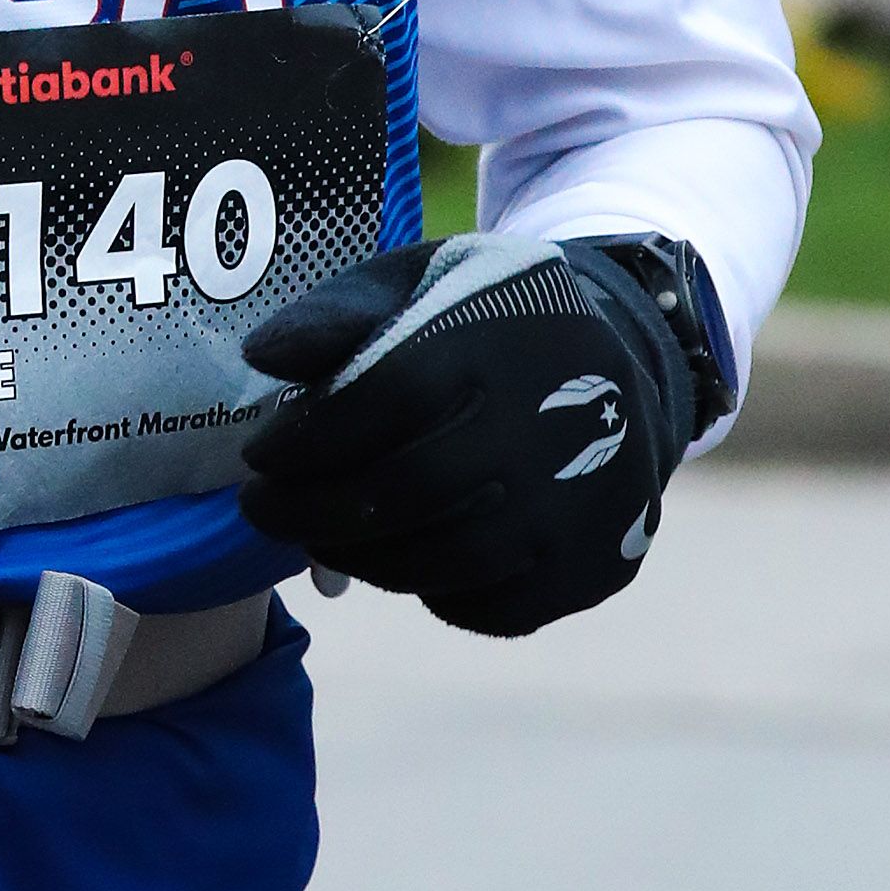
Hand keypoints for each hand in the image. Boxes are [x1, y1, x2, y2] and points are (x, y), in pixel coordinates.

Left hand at [237, 233, 704, 637]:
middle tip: (266, 510)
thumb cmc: (490, 322)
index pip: (380, 400)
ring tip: (322, 535)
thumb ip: (338, 313)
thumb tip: (261, 356)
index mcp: (495, 337)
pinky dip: (436, 593)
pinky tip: (407, 559)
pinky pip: (496, 608)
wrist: (629, 360)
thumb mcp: (419, 282)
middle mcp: (550, 422)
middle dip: (312, 510)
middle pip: (407, 492)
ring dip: (363, 559)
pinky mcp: (601, 563)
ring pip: (447, 562)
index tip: (260, 456)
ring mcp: (584, 503)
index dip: (304, 439)